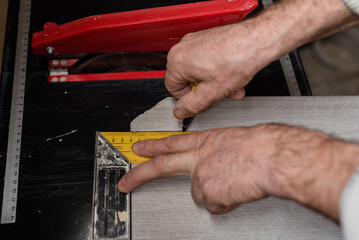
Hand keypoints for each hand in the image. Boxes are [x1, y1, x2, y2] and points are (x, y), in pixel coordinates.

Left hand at [118, 124, 358, 217]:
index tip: (139, 148)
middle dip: (140, 175)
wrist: (273, 155)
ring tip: (234, 183)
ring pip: (201, 194)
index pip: (171, 143)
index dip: (153, 146)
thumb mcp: (233, 140)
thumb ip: (216, 153)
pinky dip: (227, 203)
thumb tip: (215, 167)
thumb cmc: (261, 146)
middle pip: (161, 166)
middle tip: (126, 183)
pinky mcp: (207, 193)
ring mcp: (200, 176)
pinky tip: (237, 191)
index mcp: (205, 140)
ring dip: (216, 193)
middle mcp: (198, 157)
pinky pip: (216, 205)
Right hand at [165, 0, 358, 118]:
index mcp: (178, 61)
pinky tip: (231, 75)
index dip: (188, 99)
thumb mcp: (212, 92)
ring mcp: (195, 41)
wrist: (256, 41)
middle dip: (204, 90)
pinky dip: (216, 70)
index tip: (200, 101)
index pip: (172, 88)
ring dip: (213, 82)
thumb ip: (191, 105)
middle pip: (186, 79)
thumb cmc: (237, 60)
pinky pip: (206, 59)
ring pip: (198, 70)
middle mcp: (183, 48)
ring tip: (230, 86)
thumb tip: (179, 111)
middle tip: (218, 94)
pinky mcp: (206, 38)